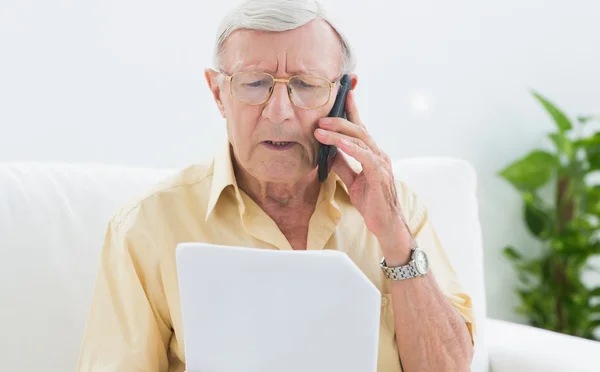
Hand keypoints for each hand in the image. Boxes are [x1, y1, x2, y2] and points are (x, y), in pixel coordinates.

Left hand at [314, 91, 413, 261]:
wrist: (386, 225)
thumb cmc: (372, 202)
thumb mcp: (351, 180)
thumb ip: (343, 164)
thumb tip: (328, 152)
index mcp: (372, 154)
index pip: (360, 127)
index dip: (352, 109)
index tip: (343, 93)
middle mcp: (378, 154)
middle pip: (359, 129)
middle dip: (339, 118)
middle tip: (320, 115)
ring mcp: (381, 163)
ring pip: (360, 139)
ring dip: (339, 132)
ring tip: (320, 129)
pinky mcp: (379, 175)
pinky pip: (364, 156)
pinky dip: (350, 147)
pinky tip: (337, 143)